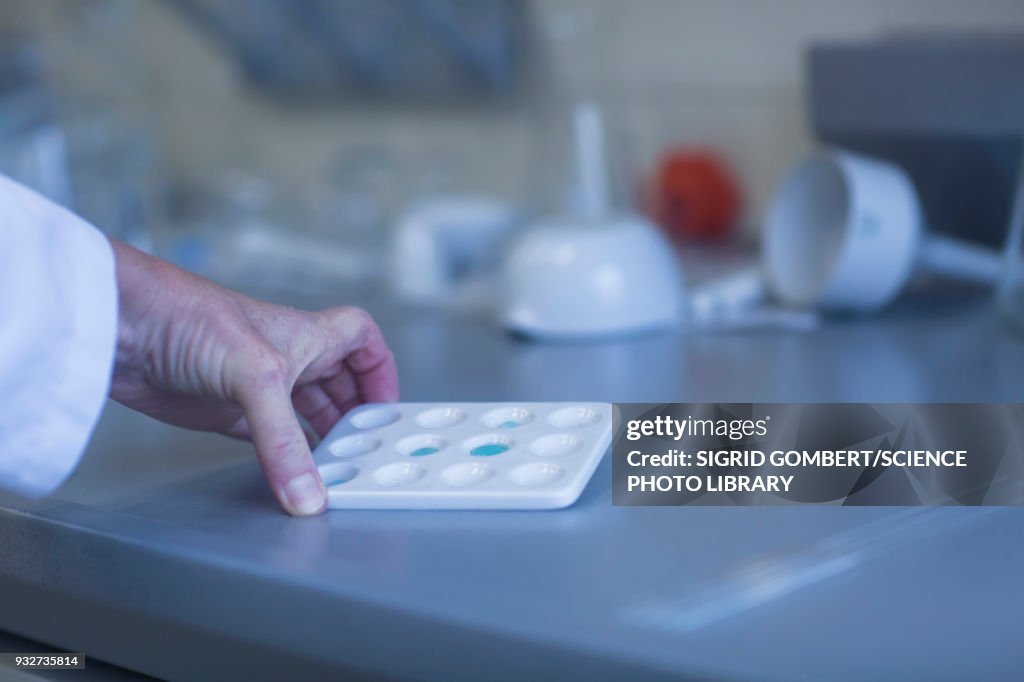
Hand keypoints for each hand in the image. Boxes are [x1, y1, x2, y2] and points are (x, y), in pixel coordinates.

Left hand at [108, 240, 398, 514]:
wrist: (121, 326)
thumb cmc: (190, 318)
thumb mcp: (256, 378)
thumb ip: (285, 441)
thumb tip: (308, 495)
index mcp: (306, 336)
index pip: (360, 339)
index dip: (380, 368)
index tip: (388, 406)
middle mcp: (286, 359)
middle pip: (338, 385)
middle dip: (354, 416)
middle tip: (368, 451)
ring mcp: (255, 386)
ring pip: (303, 414)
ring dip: (320, 440)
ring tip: (338, 469)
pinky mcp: (222, 411)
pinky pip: (267, 437)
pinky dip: (283, 455)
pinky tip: (292, 473)